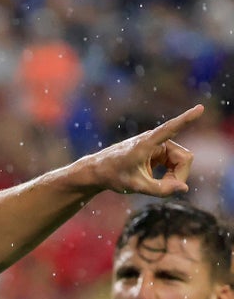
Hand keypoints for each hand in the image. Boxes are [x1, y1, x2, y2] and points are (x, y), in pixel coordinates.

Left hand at [83, 105, 202, 196]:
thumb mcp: (135, 186)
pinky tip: (157, 180)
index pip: (170, 129)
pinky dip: (171, 174)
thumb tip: (184, 188)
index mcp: (146, 143)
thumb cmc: (113, 176)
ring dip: (174, 176)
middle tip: (163, 188)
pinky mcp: (159, 149)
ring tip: (156, 184)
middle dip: (179, 175)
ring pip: (182, 161)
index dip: (186, 119)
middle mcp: (154, 139)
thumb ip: (160, 189)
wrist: (98, 171)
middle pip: (185, 158)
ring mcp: (158, 143)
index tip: (200, 108)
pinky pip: (176, 162)